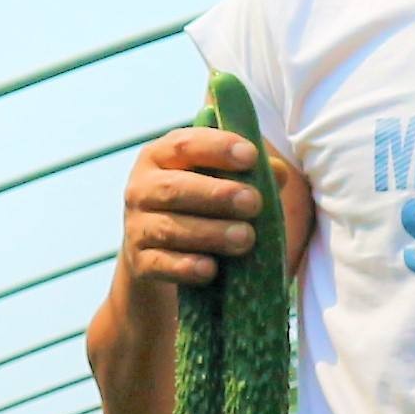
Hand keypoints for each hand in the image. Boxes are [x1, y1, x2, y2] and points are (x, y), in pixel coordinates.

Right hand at [120, 125, 272, 288]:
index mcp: (160, 157)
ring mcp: (136, 227)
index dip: (217, 148)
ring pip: (169, 229)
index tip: (250, 157)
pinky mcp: (139, 263)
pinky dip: (185, 267)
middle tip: (253, 202)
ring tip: (245, 238)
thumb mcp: (222, 182)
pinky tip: (210, 269)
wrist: (162, 255)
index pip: (184, 145)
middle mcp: (141, 188)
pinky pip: (160, 264)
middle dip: (216, 195)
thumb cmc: (200, 205)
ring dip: (210, 233)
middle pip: (174, 188)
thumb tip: (277, 172)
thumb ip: (251, 173)